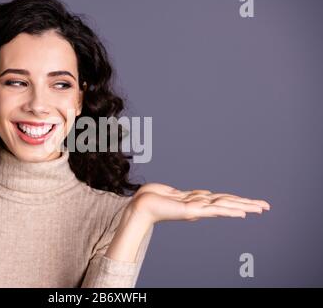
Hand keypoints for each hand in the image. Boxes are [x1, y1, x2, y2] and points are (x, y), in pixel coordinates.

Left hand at [131, 183, 270, 223]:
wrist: (142, 205)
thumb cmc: (155, 198)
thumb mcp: (179, 194)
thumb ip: (193, 196)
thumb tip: (206, 195)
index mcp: (198, 202)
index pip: (223, 200)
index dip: (239, 201)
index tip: (253, 204)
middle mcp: (200, 206)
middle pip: (228, 203)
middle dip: (247, 204)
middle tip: (266, 207)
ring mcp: (197, 209)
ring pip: (225, 206)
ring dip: (243, 207)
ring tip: (260, 209)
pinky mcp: (192, 211)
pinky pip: (213, 210)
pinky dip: (228, 211)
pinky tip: (241, 213)